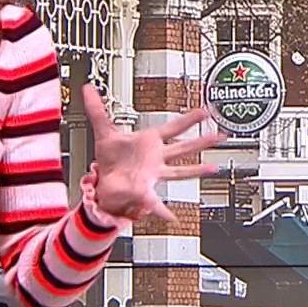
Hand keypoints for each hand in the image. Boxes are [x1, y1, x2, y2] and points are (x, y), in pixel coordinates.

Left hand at [81, 86, 224, 221]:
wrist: (104, 183)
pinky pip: (154, 202)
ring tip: (213, 169)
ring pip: (179, 171)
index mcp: (150, 142)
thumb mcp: (103, 132)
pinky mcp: (145, 191)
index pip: (174, 127)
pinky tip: (172, 217)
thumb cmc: (110, 161)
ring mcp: (154, 175)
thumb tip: (87, 89)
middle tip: (219, 136)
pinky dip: (161, 210)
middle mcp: (156, 159)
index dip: (189, 119)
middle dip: (201, 142)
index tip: (205, 111)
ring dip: (196, 170)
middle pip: (183, 148)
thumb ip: (96, 110)